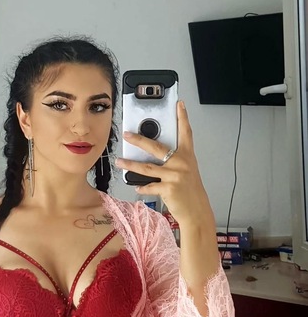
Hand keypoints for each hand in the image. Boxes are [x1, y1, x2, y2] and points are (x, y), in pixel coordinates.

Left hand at [115, 101, 213, 226]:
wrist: (197, 212)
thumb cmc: (190, 192)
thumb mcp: (186, 172)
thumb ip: (173, 161)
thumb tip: (152, 155)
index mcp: (187, 156)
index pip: (185, 133)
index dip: (182, 117)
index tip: (179, 104)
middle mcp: (181, 163)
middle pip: (156, 147)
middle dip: (139, 140)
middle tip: (127, 134)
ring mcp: (175, 176)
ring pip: (146, 168)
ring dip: (130, 165)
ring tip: (119, 161)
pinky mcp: (168, 189)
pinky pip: (149, 186)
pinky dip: (142, 187)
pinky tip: (137, 187)